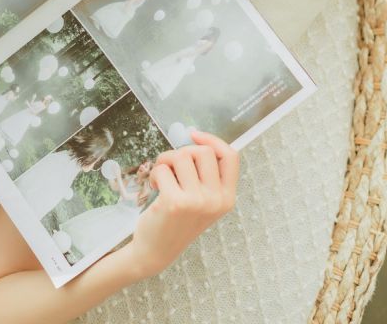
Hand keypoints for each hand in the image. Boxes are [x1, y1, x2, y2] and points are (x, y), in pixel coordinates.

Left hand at [126, 130, 238, 278]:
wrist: (156, 251)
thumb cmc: (178, 219)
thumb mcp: (203, 200)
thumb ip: (206, 174)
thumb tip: (194, 137)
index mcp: (227, 198)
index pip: (231, 156)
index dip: (213, 140)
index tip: (194, 135)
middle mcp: (216, 200)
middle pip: (203, 151)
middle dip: (182, 152)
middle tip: (172, 167)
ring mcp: (197, 202)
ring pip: (181, 156)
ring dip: (166, 161)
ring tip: (163, 177)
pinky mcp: (175, 202)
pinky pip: (163, 168)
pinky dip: (155, 174)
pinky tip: (156, 188)